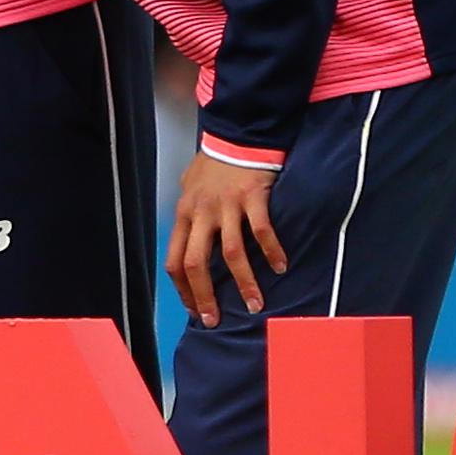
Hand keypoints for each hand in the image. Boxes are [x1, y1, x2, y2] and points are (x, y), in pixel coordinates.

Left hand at [169, 152, 289, 325]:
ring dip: (244, 283)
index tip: (195, 310)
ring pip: (232, 253)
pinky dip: (271, 251)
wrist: (237, 134)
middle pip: (197, 264)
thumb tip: (188, 233)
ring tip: (255, 305)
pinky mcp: (252, 197)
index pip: (175, 261)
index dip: (183, 289)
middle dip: (205, 297)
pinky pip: (262, 231)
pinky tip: (280, 267)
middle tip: (216, 320)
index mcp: (184, 215)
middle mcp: (201, 213)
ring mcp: (226, 206)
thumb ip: (189, 212)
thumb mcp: (190, 187)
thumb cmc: (213, 163)